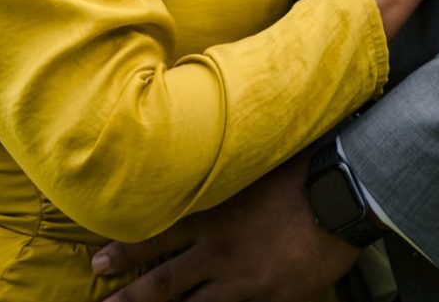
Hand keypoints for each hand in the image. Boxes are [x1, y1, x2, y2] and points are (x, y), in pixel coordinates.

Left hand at [92, 155, 360, 301]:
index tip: (98, 261)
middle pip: (163, 282)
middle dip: (130, 296)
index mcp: (210, 215)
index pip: (155, 236)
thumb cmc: (296, 171)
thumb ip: (219, 171)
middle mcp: (218, 251)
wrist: (340, 194)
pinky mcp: (270, 299)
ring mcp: (242, 280)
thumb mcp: (246, 164)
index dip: (124, 252)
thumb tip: (197, 151)